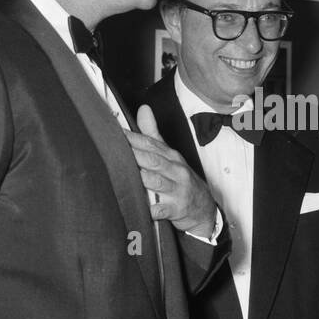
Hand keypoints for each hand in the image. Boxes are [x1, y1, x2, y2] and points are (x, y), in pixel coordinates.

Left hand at [126, 104, 217, 236]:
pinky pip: (162, 210)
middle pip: (153, 161)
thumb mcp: (170, 155)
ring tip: (124, 174)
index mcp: (172, 157)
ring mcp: (177, 191)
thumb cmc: (181, 179)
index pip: (151, 144)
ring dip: (142, 179)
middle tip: (115, 150)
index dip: (133, 138)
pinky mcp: (176, 209)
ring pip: (158, 183)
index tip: (115, 132)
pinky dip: (152, 209)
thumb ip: (153, 134)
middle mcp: (176, 171)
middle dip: (135, 155)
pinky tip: (140, 208)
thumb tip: (143, 108)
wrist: (203, 207)